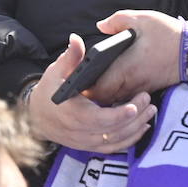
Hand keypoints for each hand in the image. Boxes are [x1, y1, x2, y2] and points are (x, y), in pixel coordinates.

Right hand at [25, 34, 156, 153]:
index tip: (134, 106)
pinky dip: (130, 139)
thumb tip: (76, 39)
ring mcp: (85, 142)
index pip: (98, 119)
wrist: (37, 117)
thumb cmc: (49, 92)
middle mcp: (79, 131)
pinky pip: (114, 147)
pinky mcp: (90, 147)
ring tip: (150, 111)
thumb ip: (71, 57)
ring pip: (116, 140)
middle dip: (135, 117)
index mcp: (72, 113)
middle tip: (148, 100)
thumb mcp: (57, 72)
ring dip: (136, 128)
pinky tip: (142, 126)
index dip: (118, 115)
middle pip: (113, 130)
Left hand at [89, 10, 185, 103]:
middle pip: (103, 98)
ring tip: (96, 80)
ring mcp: (140, 89)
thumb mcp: (141, 19)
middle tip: (83, 80)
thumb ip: (116, 21)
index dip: (84, 88)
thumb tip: (100, 26)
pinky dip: (118, 92)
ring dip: (105, 93)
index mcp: (124, 69)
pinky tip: (114, 79)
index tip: (77, 79)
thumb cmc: (168, 35)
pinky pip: (127, 96)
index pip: (97, 89)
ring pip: (115, 99)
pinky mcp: (148, 89)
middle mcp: (131, 84)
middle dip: (92, 92)